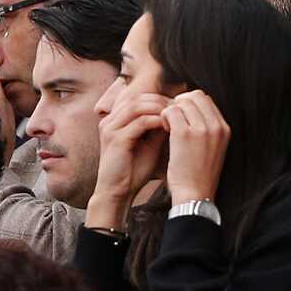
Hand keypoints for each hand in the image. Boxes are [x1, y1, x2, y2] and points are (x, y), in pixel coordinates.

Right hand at [88, 92, 169, 230]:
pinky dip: (156, 121)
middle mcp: (110, 120)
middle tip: (180, 107)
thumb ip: (159, 127)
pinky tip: (170, 126)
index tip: (178, 105)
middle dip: (161, 101)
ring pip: (138, 106)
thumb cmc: (134, 171)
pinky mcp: (115, 139)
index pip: (138, 98)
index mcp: (115, 119)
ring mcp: (110, 128)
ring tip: (177, 114)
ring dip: (160, 108)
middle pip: (138, 98)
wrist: (118, 192)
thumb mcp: (149, 144)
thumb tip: (177, 114)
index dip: (159, 99)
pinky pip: (139, 122)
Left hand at [162, 90, 233, 206]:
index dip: (190, 104)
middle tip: (173, 120)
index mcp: (225, 129)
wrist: (195, 195)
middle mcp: (216, 126)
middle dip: (181, 104)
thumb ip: (207, 128)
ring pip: (182, 102)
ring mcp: (202, 129)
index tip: (182, 117)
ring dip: (172, 111)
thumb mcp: (213, 149)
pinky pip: (171, 111)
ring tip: (169, 128)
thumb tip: (190, 108)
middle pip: (195, 96)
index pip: (206, 99)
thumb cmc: (199, 174)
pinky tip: (165, 130)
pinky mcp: (185, 134)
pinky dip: (164, 117)